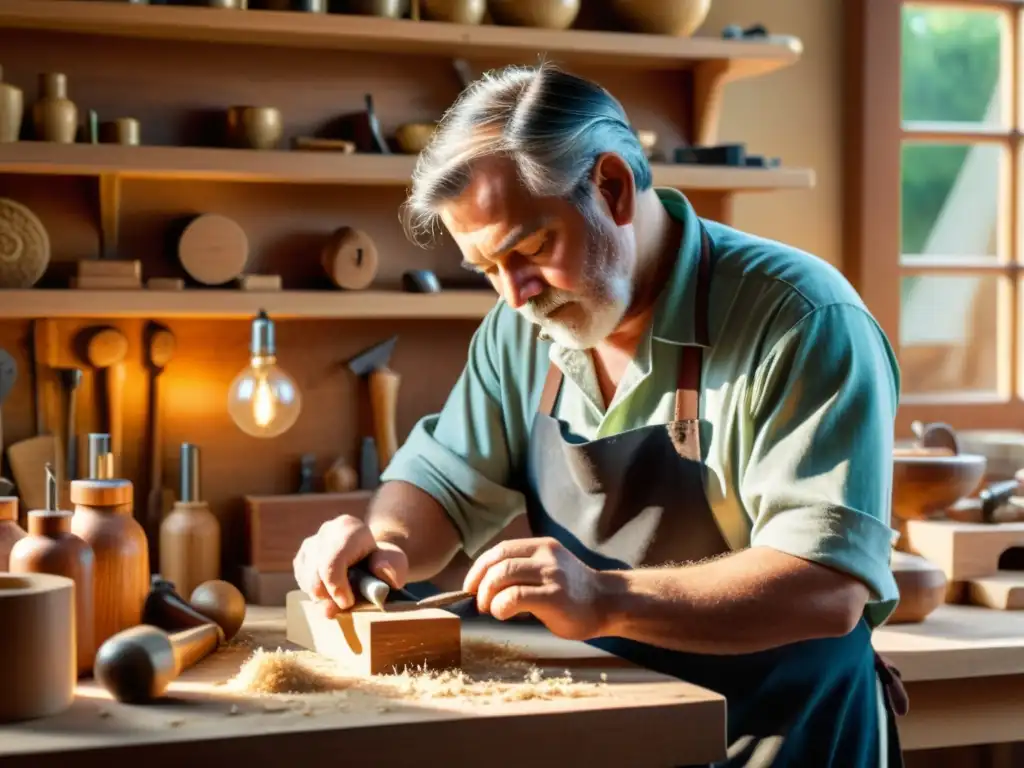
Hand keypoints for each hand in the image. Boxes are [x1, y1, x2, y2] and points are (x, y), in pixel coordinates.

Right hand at [292, 515, 408, 617]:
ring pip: (307, 579)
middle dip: (328, 596)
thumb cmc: (384, 563)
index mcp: (349, 528)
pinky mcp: (302, 557)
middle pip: (315, 573)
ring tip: (342, 597)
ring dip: (323, 596)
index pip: (332, 562)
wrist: (372, 558)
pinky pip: (303, 582)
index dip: (337, 587)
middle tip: (343, 607)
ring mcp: (312, 543)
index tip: (348, 603)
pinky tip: (332, 591)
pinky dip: (316, 593)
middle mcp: (326, 532)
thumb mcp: (396, 563)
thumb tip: (378, 568)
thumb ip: (393, 566)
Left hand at [463, 537, 609, 640]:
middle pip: (499, 562)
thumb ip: (524, 570)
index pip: (501, 549)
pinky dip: (501, 605)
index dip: (479, 568)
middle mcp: (546, 556)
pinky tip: (503, 614)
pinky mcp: (555, 597)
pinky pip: (517, 596)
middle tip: (480, 603)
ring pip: (504, 575)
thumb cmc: (573, 593)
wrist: (607, 604)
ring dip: (488, 595)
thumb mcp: (549, 569)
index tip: (470, 586)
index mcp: (542, 547)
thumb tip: (483, 585)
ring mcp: (552, 575)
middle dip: (480, 583)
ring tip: (491, 609)